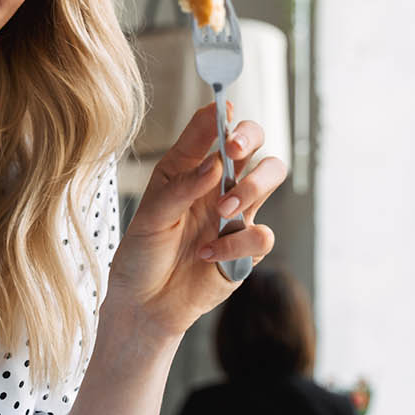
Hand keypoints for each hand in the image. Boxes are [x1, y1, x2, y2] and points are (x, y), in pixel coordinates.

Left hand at [105, 102, 285, 339]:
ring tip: (223, 210)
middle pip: (255, 143)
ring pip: (272, 175)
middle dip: (250, 137)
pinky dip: (236, 244)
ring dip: (252, 187)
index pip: (213, 130)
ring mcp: (237, 214)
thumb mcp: (150, 215)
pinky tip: (207, 254)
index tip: (224, 111)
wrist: (145, 303)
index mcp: (190, 168)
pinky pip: (262, 234)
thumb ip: (182, 186)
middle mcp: (218, 185)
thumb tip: (215, 163)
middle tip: (234, 151)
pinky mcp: (247, 248)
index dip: (222, 115)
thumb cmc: (142, 253)